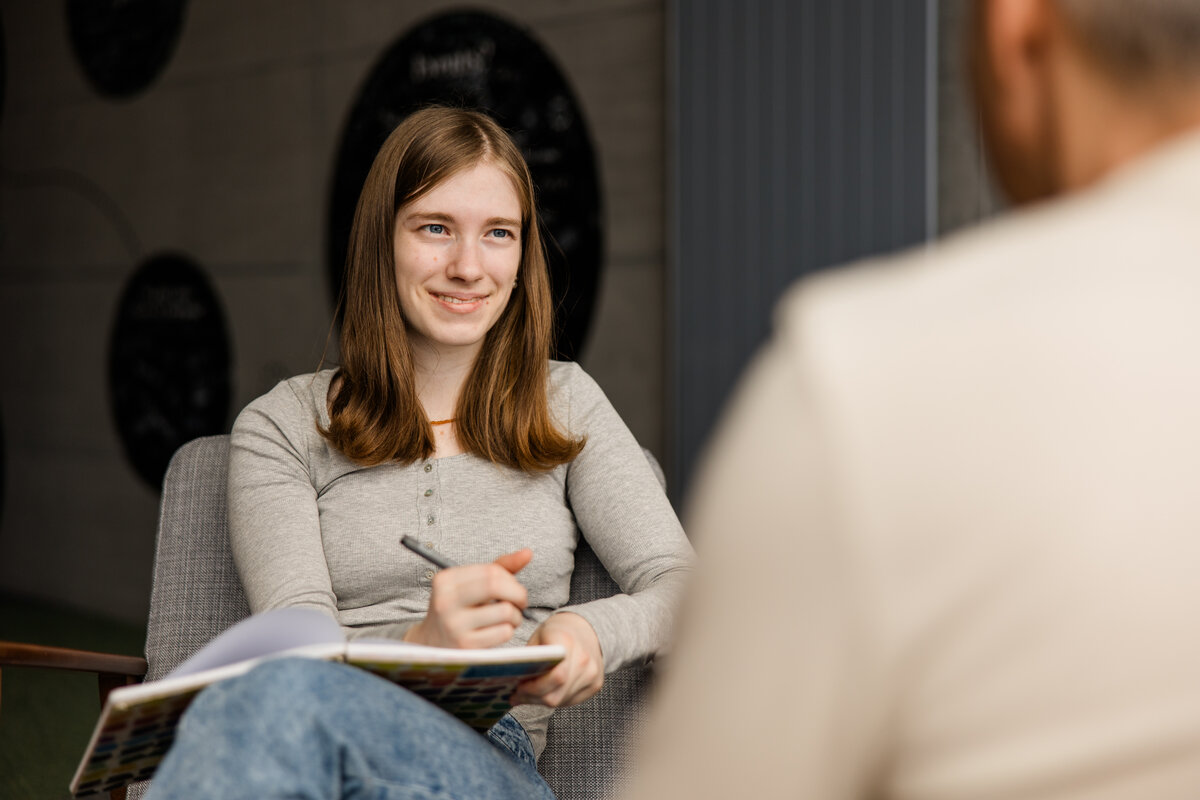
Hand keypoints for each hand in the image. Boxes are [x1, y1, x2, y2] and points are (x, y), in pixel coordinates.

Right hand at [405, 549, 532, 648]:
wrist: (432, 645)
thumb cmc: (458, 610)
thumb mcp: (471, 585)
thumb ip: (500, 568)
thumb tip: (528, 553)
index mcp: (445, 581)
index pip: (490, 571)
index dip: (510, 579)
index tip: (514, 588)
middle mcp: (445, 601)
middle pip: (495, 586)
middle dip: (518, 593)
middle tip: (521, 602)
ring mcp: (454, 625)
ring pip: (504, 611)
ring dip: (516, 616)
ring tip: (509, 619)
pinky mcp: (465, 646)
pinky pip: (503, 632)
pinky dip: (509, 631)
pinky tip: (499, 631)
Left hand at [511, 612, 603, 706]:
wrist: (586, 629)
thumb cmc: (557, 632)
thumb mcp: (539, 637)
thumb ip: (530, 658)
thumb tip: (510, 681)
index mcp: (568, 642)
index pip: (555, 676)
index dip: (533, 688)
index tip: (518, 687)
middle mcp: (584, 660)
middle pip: (555, 694)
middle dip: (533, 698)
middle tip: (517, 695)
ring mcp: (593, 674)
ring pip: (561, 701)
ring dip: (541, 701)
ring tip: (528, 694)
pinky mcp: (596, 685)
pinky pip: (570, 701)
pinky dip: (555, 699)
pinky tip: (545, 692)